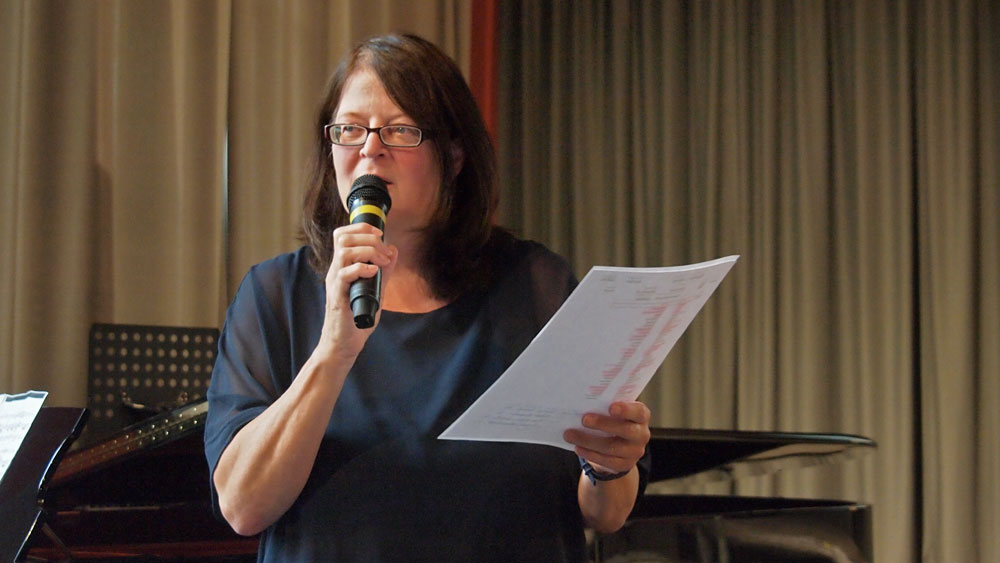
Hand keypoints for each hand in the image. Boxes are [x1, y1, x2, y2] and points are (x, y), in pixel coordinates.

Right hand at [317, 222, 396, 359]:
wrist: (344, 343)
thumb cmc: (357, 318)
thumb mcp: (376, 289)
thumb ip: (384, 271)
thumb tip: (394, 250)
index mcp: (343, 267)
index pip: (343, 235)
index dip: (361, 228)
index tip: (380, 235)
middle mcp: (336, 271)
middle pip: (343, 237)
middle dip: (367, 237)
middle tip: (384, 252)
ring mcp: (335, 282)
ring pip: (343, 252)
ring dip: (367, 251)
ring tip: (381, 263)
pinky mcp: (338, 296)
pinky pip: (344, 274)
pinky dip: (361, 269)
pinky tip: (374, 273)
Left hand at [563, 401, 650, 473]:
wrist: (618, 445)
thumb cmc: (613, 420)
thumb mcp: (613, 411)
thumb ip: (605, 405)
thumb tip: (581, 401)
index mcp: (641, 416)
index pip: (639, 412)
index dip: (626, 410)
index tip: (611, 407)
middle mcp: (642, 434)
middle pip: (626, 430)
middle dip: (603, 424)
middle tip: (584, 419)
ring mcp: (635, 451)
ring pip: (612, 447)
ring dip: (589, 441)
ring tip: (570, 434)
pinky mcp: (624, 465)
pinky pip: (606, 461)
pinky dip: (590, 454)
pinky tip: (577, 448)